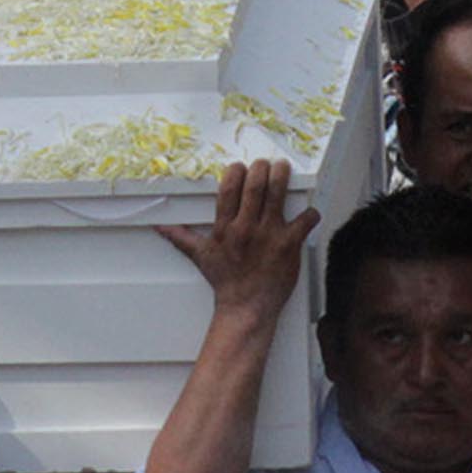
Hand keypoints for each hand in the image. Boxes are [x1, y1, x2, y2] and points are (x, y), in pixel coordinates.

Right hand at [155, 160, 315, 319]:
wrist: (245, 307)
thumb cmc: (226, 282)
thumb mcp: (201, 256)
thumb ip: (181, 238)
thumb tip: (161, 228)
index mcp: (225, 227)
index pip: (229, 188)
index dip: (236, 171)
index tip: (240, 167)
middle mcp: (246, 228)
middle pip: (255, 185)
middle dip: (261, 168)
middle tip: (264, 165)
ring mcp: (269, 235)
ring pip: (277, 194)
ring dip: (282, 176)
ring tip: (282, 169)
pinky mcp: (289, 245)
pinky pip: (304, 220)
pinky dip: (310, 213)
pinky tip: (308, 212)